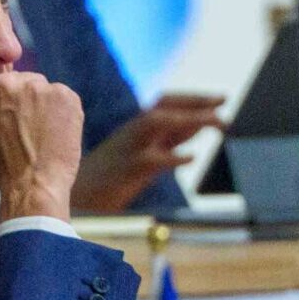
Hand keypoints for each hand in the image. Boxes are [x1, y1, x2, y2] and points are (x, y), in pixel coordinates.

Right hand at [0, 72, 83, 221]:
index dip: (13, 101)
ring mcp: (37, 86)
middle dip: (31, 99)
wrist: (31, 183)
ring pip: (47, 90)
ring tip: (49, 132)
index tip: (17, 116)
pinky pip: (66, 99)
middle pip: (26, 81)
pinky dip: (67, 113)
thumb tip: (7, 102)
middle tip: (35, 125)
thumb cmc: (6, 166)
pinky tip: (62, 133)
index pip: (3, 84)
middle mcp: (8, 82)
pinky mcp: (62, 93)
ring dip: (50, 105)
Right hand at [70, 93, 223, 213]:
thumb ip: (166, 142)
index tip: (220, 98)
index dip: (193, 99)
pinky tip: (191, 157)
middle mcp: (131, 134)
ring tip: (217, 122)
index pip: (165, 105)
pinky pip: (149, 160)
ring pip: (157, 123)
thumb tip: (196, 129)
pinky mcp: (124, 173)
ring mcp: (127, 151)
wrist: (74, 200)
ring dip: (188, 119)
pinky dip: (172, 157)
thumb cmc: (106, 182)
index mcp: (135, 131)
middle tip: (224, 100)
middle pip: (164, 106)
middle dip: (195, 100)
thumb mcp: (140, 157)